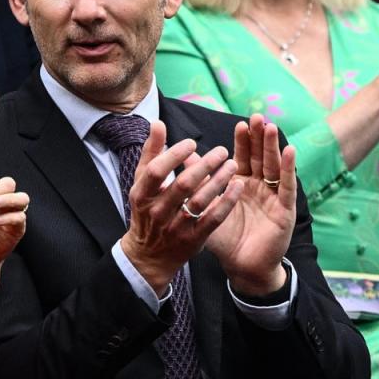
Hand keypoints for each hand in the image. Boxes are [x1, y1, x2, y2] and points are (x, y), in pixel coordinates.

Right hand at [120, 121, 242, 294]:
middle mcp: (157, 212)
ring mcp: (175, 227)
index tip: (192, 143)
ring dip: (218, 181)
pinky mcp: (192, 240)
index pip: (156, 171)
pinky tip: (237, 186)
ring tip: (233, 164)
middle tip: (222, 150)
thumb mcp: (142, 183)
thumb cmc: (147, 210)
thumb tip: (158, 123)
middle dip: (204, 166)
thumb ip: (151, 153)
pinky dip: (226, 202)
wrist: (149, 254)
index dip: (174, 155)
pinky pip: (213, 219)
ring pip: (200, 201)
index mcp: (141, 195)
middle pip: (182, 185)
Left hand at [204, 115, 296, 295]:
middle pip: (260, 157)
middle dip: (258, 138)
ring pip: (274, 167)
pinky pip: (287, 186)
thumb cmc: (224, 238)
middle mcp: (258, 187)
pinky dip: (288, 168)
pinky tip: (289, 151)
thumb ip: (198, 183)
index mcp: (239, 184)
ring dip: (272, 147)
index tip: (239, 124)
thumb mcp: (208, 207)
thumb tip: (185, 158)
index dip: (242, 142)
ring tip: (270, 127)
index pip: (242, 158)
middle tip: (257, 117)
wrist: (241, 265)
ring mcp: (273, 196)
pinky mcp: (284, 209)